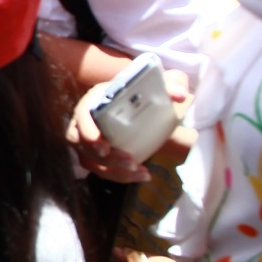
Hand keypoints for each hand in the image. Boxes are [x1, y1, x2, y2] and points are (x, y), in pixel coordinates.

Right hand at [68, 69, 191, 182]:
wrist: (147, 108)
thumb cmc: (148, 93)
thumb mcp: (161, 85)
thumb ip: (172, 85)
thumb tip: (179, 96)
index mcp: (97, 99)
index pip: (82, 114)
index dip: (88, 131)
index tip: (104, 146)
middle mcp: (87, 119)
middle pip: (83, 143)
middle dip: (105, 157)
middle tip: (130, 162)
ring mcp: (89, 139)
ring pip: (90, 160)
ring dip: (113, 170)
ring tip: (138, 170)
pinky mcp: (97, 155)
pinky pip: (102, 170)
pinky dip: (121, 176)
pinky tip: (143, 175)